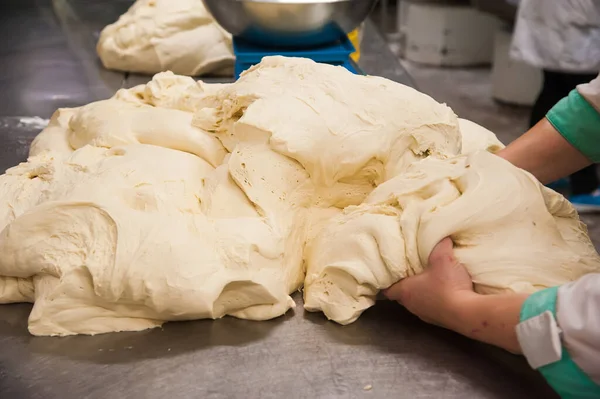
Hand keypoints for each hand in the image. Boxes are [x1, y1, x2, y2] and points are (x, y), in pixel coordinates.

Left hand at [385, 237, 526, 353]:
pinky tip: (443, 293)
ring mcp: (425, 315)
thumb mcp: (443, 258)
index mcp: (406, 291)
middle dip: (405, 285)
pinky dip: (434, 301)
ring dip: (421, 294)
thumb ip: (440, 244)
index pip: (387, 290)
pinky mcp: (439, 321)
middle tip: (410, 272)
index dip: (387, 281)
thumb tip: (442, 236)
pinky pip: (431, 309)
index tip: (389, 274)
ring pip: (417, 303)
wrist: (467, 314)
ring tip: (427, 281)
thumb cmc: (448, 286)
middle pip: (402, 295)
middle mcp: (412, 305)